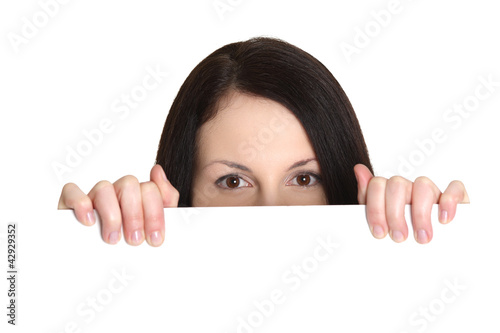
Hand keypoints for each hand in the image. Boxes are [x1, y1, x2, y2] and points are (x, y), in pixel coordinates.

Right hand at [57, 165, 178, 245]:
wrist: (94, 267)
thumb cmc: (127, 244)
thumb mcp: (152, 227)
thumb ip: (165, 200)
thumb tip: (158, 170)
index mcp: (137, 196)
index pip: (150, 189)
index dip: (155, 214)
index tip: (154, 238)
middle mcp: (116, 193)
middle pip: (129, 184)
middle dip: (135, 216)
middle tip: (134, 241)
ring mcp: (94, 197)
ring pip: (104, 187)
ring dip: (111, 215)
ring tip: (112, 238)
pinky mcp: (69, 203)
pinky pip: (72, 191)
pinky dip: (81, 204)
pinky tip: (89, 222)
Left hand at [354, 164, 469, 243]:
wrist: (435, 250)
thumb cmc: (404, 232)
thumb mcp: (381, 221)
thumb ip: (368, 198)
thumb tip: (359, 169)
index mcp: (389, 192)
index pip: (377, 185)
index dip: (375, 209)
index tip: (379, 232)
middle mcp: (409, 188)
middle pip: (397, 185)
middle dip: (395, 214)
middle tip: (399, 237)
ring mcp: (431, 191)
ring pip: (423, 185)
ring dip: (420, 213)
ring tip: (421, 237)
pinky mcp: (455, 196)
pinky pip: (454, 188)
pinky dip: (449, 202)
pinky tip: (444, 220)